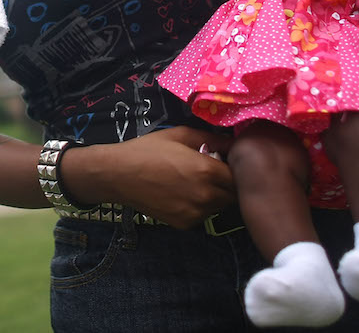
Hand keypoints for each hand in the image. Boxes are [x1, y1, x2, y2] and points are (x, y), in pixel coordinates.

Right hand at [100, 126, 236, 228]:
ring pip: (219, 206)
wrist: (119, 174)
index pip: (239, 176)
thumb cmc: (149, 150)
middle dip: (227, 184)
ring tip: (195, 182)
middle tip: (212, 172)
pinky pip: (203, 215)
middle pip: (233, 195)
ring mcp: (195, 213)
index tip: (225, 162)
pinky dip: (199, 206)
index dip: (235, 169)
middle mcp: (205, 196)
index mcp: (207, 171)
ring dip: (215, 196)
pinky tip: (183, 194)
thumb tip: (234, 142)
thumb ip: (212, 138)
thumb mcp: (181, 135)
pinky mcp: (185, 224)